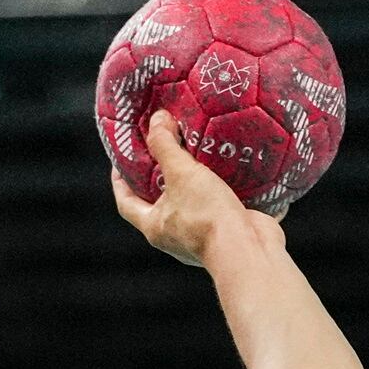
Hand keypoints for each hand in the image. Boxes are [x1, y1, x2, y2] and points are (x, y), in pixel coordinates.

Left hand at [112, 112, 284, 268]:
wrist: (248, 249)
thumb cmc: (206, 214)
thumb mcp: (181, 173)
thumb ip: (166, 146)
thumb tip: (156, 119)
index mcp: (154, 226)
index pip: (126, 203)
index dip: (120, 183)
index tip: (122, 162)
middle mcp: (173, 237)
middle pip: (159, 205)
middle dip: (161, 181)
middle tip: (166, 153)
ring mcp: (201, 238)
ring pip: (193, 207)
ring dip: (196, 185)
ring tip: (201, 157)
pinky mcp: (228, 235)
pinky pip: (223, 209)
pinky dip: (226, 192)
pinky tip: (234, 172)